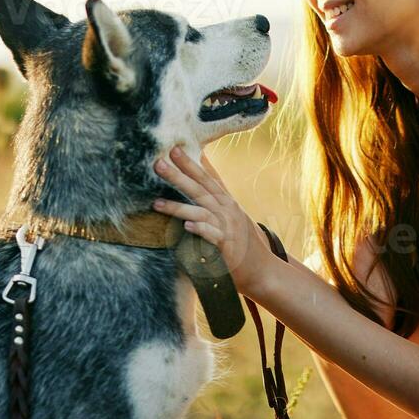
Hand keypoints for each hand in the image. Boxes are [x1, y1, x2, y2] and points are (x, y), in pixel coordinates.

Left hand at [152, 145, 274, 294]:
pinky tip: (187, 227)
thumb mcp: (232, 213)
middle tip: (157, 164)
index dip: (190, 163)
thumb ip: (217, 194)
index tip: (174, 149)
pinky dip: (201, 230)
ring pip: (200, 212)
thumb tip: (206, 169)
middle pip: (199, 190)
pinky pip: (212, 237)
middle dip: (178, 176)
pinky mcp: (228, 247)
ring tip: (156, 203)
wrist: (262, 269)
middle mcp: (227, 211)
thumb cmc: (242, 241)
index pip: (206, 178)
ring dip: (178, 207)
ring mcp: (228, 228)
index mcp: (226, 201)